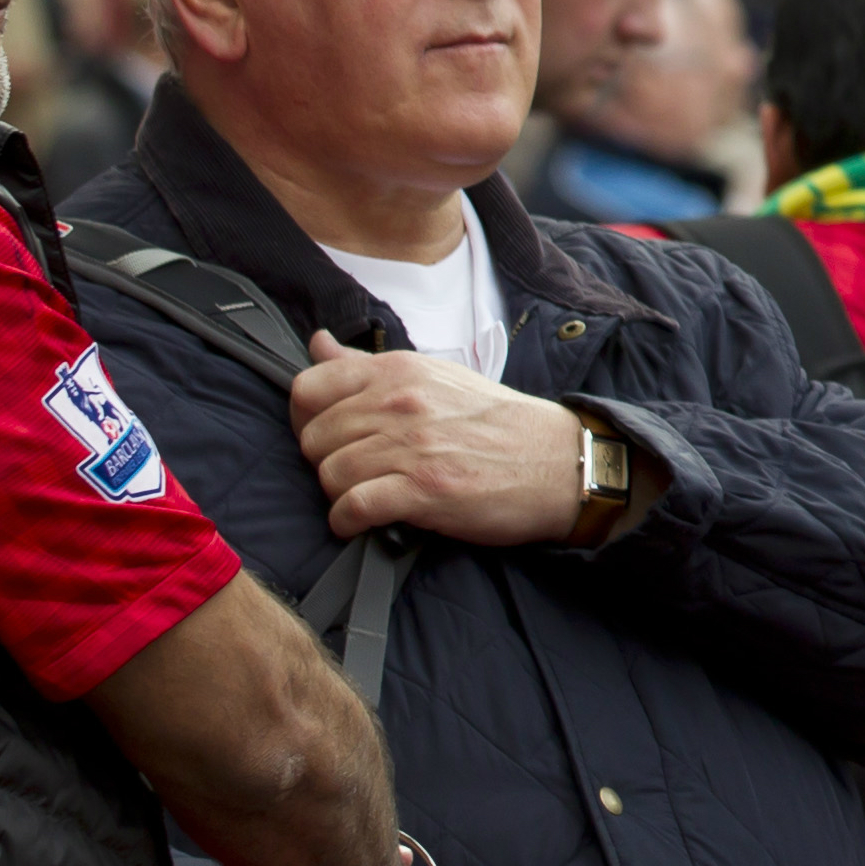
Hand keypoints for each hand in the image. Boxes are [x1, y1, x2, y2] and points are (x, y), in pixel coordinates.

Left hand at [293, 333, 649, 546]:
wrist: (557, 461)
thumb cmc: (496, 423)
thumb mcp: (433, 377)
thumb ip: (367, 366)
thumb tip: (316, 343)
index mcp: (399, 370)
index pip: (308, 388)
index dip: (307, 418)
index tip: (326, 436)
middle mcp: (400, 402)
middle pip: (313, 438)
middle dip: (324, 461)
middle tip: (353, 472)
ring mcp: (411, 447)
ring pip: (328, 474)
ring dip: (339, 494)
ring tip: (365, 497)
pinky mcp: (423, 491)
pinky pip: (351, 508)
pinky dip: (348, 521)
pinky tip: (364, 522)